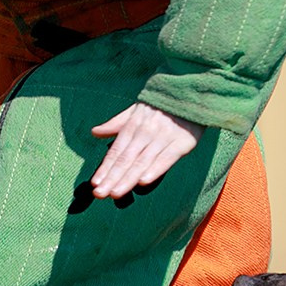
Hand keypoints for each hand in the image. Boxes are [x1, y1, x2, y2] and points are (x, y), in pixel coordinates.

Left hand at [87, 103, 203, 200]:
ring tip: (115, 193)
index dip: (105, 168)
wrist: (190, 91)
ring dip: (128, 179)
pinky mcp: (182, 142)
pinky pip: (166, 158)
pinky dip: (155, 170)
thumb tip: (95, 132)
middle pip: (126, 159)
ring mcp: (163, 138)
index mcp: (133, 125)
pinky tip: (144, 182)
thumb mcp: (136, 109)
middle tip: (99, 194)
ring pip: (142, 162)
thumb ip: (116, 123)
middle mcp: (145, 133)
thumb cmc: (161, 104)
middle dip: (112, 178)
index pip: (116, 151)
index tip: (95, 183)